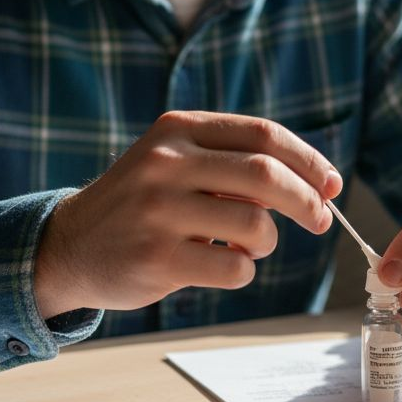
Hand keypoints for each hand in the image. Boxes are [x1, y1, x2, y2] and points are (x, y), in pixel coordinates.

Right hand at [34, 111, 341, 316]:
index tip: (331, 183)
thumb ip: (232, 164)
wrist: (69, 246)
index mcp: (177, 131)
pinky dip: (243, 271)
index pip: (263, 134)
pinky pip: (235, 267)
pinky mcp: (157, 258)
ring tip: (247, 246)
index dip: (309, 160)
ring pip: (256, 225)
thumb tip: (315, 183)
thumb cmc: (140, 204)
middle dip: (307, 201)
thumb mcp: (174, 163)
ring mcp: (159, 211)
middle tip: (320, 221)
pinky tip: (222, 266)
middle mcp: (166, 163)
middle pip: (267, 175)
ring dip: (267, 242)